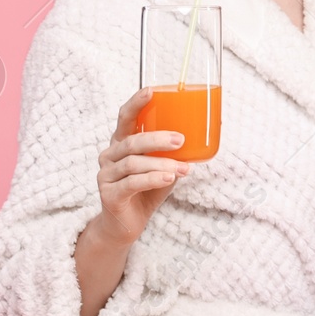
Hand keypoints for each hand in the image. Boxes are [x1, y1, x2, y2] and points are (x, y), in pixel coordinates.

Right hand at [92, 88, 190, 247]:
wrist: (126, 225)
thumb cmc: (147, 190)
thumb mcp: (164, 167)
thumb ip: (176, 152)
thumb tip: (208, 133)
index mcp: (121, 142)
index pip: (125, 117)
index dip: (136, 103)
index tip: (151, 90)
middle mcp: (109, 155)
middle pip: (131, 141)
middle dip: (157, 138)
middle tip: (181, 140)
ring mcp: (106, 175)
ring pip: (133, 163)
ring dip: (162, 164)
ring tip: (184, 169)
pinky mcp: (109, 195)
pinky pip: (131, 183)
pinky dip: (152, 179)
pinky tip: (169, 179)